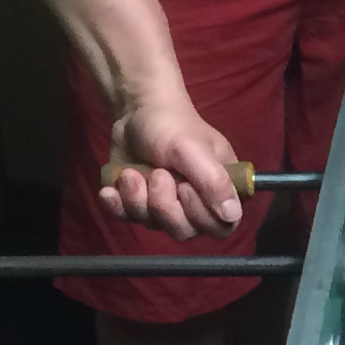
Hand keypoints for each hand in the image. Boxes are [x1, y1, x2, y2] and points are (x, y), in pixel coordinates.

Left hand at [96, 91, 244, 239]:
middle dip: (164, 206)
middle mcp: (195, 204)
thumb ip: (215, 182)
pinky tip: (112, 188)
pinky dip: (117, 205)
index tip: (185, 187)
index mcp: (219, 191)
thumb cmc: (173, 126)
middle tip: (157, 174)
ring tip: (132, 173)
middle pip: (184, 231)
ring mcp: (165, 207)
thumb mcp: (194, 150)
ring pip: (153, 225)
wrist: (136, 113)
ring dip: (137, 200)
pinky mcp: (137, 205)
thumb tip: (231, 215)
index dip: (200, 214)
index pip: (220, 226)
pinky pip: (126, 218)